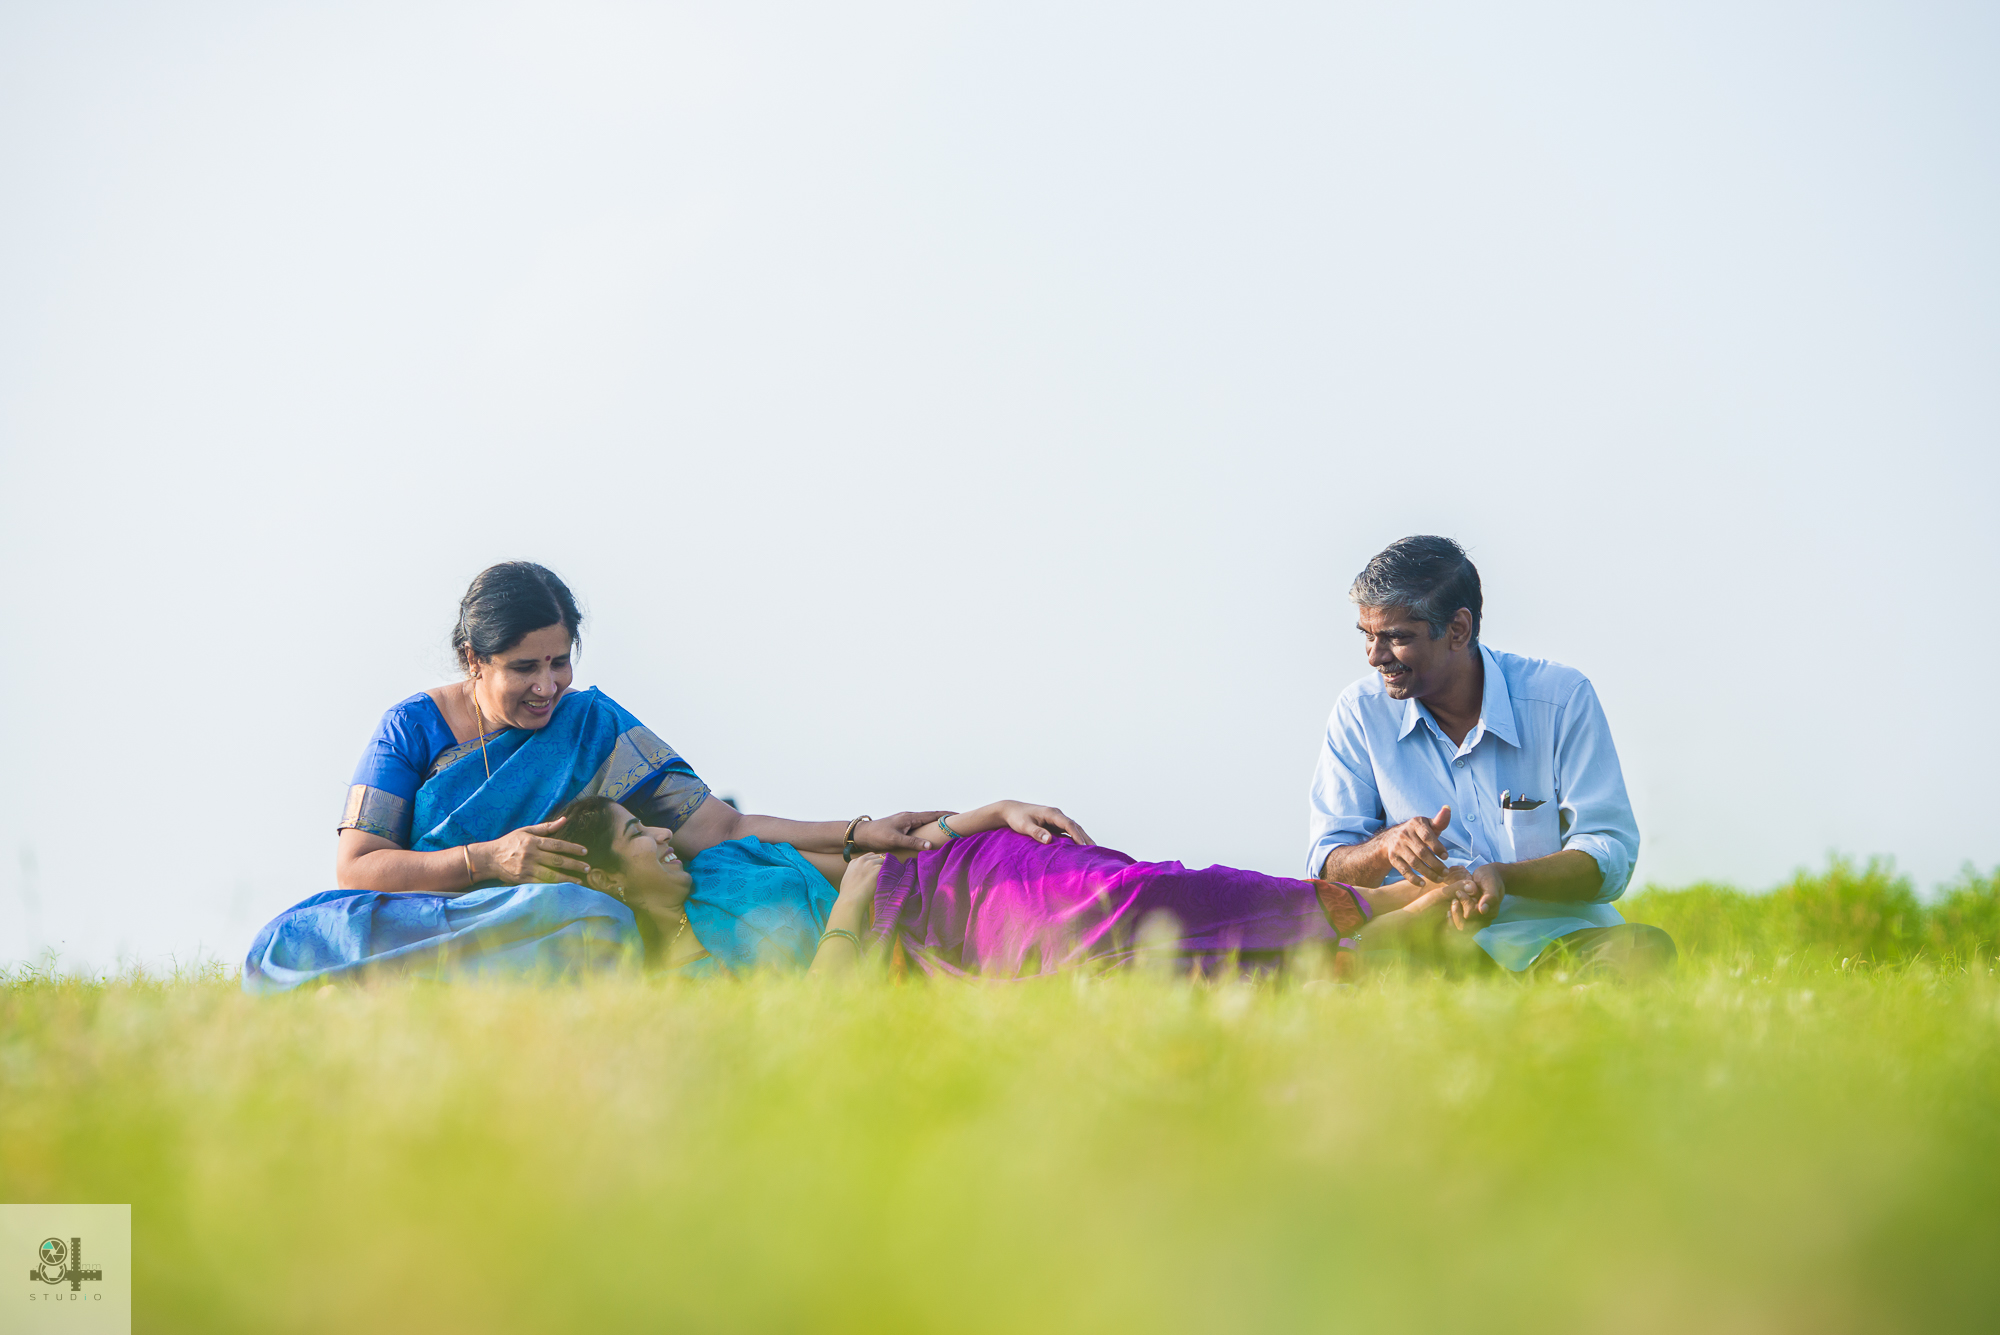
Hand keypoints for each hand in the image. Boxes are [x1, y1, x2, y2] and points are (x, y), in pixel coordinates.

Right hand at [477, 817, 591, 884]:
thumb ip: (546, 827)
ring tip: (580, 881)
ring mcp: (526, 869)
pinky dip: (554, 886)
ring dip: (567, 878)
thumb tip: (564, 819)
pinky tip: (564, 887)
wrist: (489, 858)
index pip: (557, 845)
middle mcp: (530, 855)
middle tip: (588, 868)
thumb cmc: (509, 842)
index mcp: (532, 841)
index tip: (585, 852)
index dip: (572, 848)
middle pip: (557, 860)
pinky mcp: (522, 880)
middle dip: (574, 865)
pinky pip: (541, 883)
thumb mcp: (526, 831)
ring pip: (551, 874)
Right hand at [837, 852, 884, 912]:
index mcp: (854, 862)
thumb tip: (860, 876)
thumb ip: (854, 872)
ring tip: (889, 875)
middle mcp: (862, 860)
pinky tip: (890, 877)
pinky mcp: (877, 868)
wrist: (851, 898)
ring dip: (886, 866)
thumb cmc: (848, 893)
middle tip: (885, 871)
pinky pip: (888, 866)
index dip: (873, 861)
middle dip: (880, 862)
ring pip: (883, 860)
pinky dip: (890, 871)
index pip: (868, 856)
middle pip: (876, 856)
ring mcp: (870, 863)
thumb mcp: (847, 878)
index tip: (876, 867)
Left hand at [853, 811, 956, 853]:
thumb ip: (912, 842)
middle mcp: (910, 817)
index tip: (961, 816)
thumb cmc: (877, 836)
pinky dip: (929, 827)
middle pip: (932, 816)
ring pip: (926, 820)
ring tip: (949, 826)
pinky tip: (931, 833)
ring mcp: (906, 821)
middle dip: (946, 817)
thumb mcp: (895, 840)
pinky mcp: (902, 826)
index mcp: (910, 817)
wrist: (862, 834)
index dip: (947, 815)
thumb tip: (930, 846)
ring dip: (937, 822)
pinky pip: (920, 825)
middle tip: (960, 820)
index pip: (933, 815)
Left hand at [997, 802, 1093, 845]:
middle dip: (1086, 838)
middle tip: (1096, 851)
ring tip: (1093, 851)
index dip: (1077, 835)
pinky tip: (1080, 848)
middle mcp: (1056, 815)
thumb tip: (1049, 840)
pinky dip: (1075, 838)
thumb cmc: (1017, 818)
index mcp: (1051, 813)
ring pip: (1074, 829)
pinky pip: (1068, 832)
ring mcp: (1056, 819)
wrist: (1010, 811)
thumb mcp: (1024, 826)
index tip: (1084, 846)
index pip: (1068, 824)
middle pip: (1075, 826)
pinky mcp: (1054, 824)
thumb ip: (1036, 832)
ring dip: (1083, 838)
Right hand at [1381, 805, 1452, 882]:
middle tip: (1446, 873)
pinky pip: (1403, 870)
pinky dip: (1413, 878)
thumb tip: (1448, 808)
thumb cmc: (1417, 833)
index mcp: (1415, 824)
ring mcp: (1397, 846)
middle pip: (1421, 852)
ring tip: (1439, 879)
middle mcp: (1404, 834)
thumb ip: (1439, 821)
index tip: (1446, 857)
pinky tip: (1423, 883)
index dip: (1437, 847)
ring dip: (1428, 873)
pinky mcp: (1392, 858)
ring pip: (1414, 862)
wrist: (1391, 838)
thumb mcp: (1427, 825)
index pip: (1427, 836)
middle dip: (1435, 864)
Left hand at [1448, 865, 1506, 930]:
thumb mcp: (1491, 883)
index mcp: (1491, 912)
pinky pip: (1457, 929)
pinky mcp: (1469, 922)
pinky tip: (1449, 912)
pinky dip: (1452, 921)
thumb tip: (1483, 910)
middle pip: (1465, 926)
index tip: (1459, 892)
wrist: (1488, 877)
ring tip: (1452, 904)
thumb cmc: (1489, 878)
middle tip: (1454, 899)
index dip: (1464, 904)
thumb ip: (1489, 896)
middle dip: (1456, 912)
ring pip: (1460, 929)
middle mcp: (1484, 920)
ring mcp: (1477, 922)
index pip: (1472, 915)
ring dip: (1453, 917)